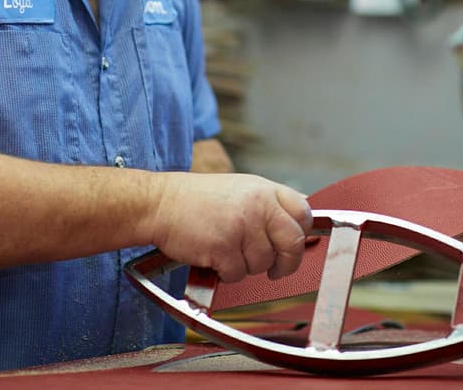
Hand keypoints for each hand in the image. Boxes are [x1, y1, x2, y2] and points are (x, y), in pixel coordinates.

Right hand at [145, 173, 311, 282]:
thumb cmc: (196, 200)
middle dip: (286, 262)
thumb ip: (267, 204)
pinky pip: (237, 274)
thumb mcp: (240, 189)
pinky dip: (225, 272)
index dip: (301, 233)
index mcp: (264, 189)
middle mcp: (257, 205)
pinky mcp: (223, 247)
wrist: (160, 203)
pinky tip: (213, 256)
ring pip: (262, 263)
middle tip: (276, 269)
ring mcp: (241, 226)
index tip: (292, 245)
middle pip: (292, 242)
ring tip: (226, 249)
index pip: (303, 213)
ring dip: (245, 266)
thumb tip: (297, 220)